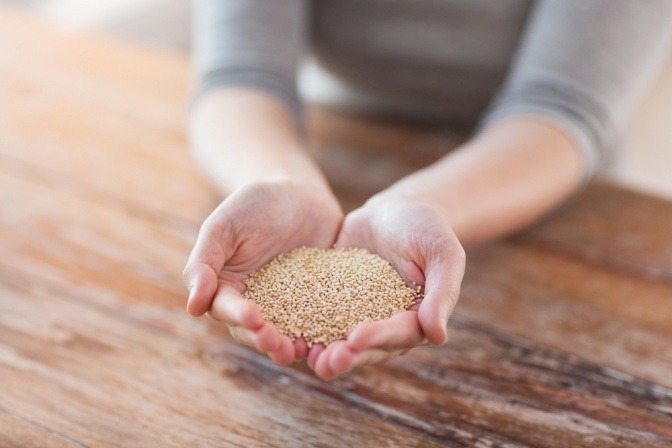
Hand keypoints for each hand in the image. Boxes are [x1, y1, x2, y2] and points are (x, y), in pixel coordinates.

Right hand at [183, 180, 342, 364]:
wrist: (298, 193)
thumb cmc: (254, 204)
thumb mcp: (224, 225)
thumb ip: (204, 262)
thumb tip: (193, 307)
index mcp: (227, 289)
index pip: (227, 309)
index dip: (238, 317)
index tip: (253, 319)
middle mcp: (255, 304)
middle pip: (256, 331)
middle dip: (266, 340)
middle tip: (279, 345)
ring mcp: (288, 306)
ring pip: (286, 334)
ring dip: (292, 347)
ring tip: (303, 352)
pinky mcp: (317, 302)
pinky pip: (319, 321)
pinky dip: (323, 333)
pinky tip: (332, 339)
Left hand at [308, 198, 464, 379]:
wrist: (395, 211)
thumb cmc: (427, 229)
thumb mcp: (443, 253)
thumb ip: (442, 292)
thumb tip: (438, 335)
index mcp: (415, 319)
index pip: (398, 334)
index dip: (378, 338)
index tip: (357, 338)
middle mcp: (384, 324)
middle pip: (366, 347)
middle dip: (346, 356)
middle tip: (325, 363)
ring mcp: (357, 315)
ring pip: (340, 339)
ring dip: (323, 351)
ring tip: (304, 356)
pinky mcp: (333, 301)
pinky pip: (317, 316)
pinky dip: (303, 325)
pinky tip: (284, 330)